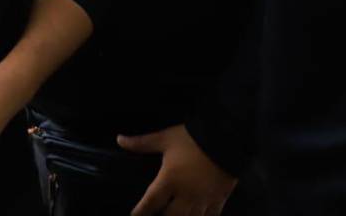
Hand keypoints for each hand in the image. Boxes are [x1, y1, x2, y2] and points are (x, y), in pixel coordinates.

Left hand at [118, 124, 236, 215]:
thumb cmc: (192, 139)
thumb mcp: (165, 139)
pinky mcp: (219, 200)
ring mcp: (203, 200)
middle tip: (155, 215)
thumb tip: (119, 139)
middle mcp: (185, 195)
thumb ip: (142, 143)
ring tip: (172, 215)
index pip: (150, 203)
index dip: (140, 212)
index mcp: (169, 181)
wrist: (226, 139)